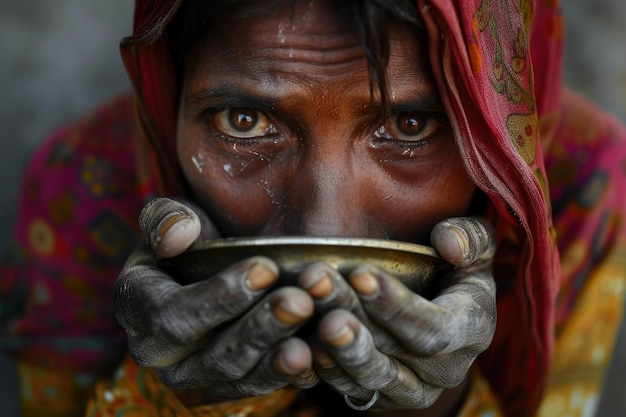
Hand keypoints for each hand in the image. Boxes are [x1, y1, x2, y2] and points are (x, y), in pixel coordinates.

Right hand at [114, 197, 317, 397]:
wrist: (205, 272)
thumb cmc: (188, 241)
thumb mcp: (171, 219)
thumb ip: (167, 218)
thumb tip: (178, 236)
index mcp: (137, 308)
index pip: (173, 314)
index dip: (220, 296)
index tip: (266, 268)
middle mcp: (160, 354)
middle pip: (212, 353)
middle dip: (260, 327)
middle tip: (300, 301)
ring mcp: (195, 377)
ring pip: (239, 376)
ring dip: (279, 355)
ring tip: (313, 328)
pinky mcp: (228, 386)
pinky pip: (260, 387)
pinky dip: (291, 373)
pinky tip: (319, 353)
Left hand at [298, 217, 495, 411]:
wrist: (441, 309)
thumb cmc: (454, 269)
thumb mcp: (475, 246)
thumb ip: (471, 238)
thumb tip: (448, 243)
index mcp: (472, 330)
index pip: (434, 327)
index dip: (395, 305)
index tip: (359, 274)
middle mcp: (445, 370)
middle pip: (394, 351)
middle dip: (352, 313)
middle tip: (316, 282)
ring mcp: (413, 389)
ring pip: (371, 376)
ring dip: (337, 348)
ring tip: (310, 317)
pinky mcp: (383, 399)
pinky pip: (351, 392)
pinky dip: (325, 371)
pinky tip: (302, 345)